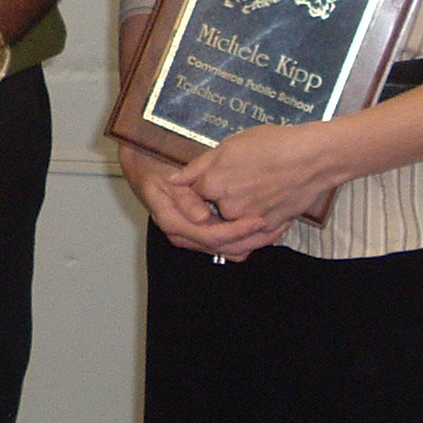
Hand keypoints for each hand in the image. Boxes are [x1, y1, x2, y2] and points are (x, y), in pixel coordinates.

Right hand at [117, 143, 286, 259]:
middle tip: (278, 225)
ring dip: (254, 242)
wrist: (143, 171)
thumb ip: (184, 198)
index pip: (213, 236)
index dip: (238, 231)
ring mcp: (194, 238)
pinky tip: (261, 225)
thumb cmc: (154, 171)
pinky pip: (229, 244)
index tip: (259, 220)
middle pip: (226, 249)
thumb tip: (202, 218)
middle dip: (254, 240)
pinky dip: (246, 238)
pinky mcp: (202, 234)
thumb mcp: (165, 179)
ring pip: (231, 250)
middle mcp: (185, 236)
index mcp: (175, 224)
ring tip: (276, 226)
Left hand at [170, 121, 339, 233]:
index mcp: (213, 184)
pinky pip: (255, 231)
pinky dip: (257, 220)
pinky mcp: (270, 228)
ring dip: (239, 211)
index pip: (192, 194)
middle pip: (213, 210)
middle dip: (221, 198)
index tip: (216, 177)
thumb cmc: (273, 145)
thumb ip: (197, 166)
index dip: (202, 185)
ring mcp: (249, 220)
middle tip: (242, 179)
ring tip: (256, 187)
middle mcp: (228, 207)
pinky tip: (267, 200)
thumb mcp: (228, 146)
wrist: (312, 157)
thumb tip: (173, 180)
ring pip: (234, 222)